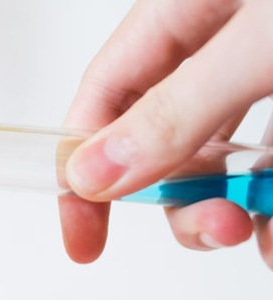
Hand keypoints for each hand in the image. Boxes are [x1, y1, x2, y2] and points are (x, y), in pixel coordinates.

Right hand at [60, 0, 272, 265]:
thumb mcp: (258, 44)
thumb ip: (178, 108)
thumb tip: (94, 174)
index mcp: (180, 13)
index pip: (103, 101)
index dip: (84, 174)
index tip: (85, 239)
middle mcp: (219, 45)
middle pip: (165, 143)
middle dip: (184, 201)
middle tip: (220, 228)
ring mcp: (263, 72)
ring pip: (224, 159)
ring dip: (238, 209)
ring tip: (267, 234)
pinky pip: (272, 160)